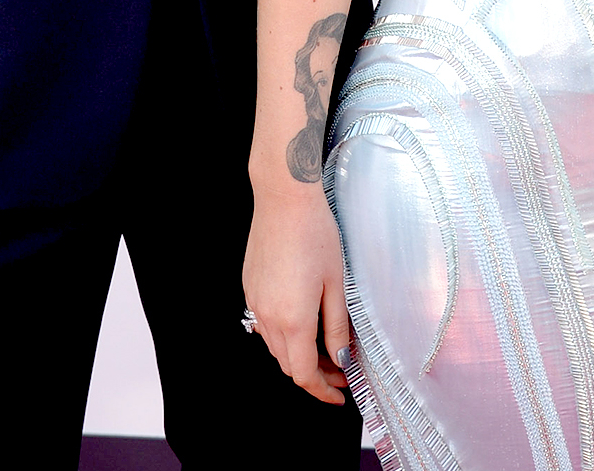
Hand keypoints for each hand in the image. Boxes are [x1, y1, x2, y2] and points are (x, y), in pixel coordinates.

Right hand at [243, 187, 349, 404]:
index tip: (339, 395)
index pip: (305, 374)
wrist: (284, 198)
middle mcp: (268, 316)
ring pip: (274, 346)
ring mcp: (255, 301)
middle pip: (288, 364)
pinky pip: (264, 323)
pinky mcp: (250, 286)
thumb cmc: (316, 234)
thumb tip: (343, 358)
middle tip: (341, 367)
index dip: (323, 391)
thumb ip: (338, 327)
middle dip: (315, 373)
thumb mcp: (336, 283)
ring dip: (298, 354)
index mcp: (293, 320)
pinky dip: (283, 333)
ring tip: (325, 344)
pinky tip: (302, 319)